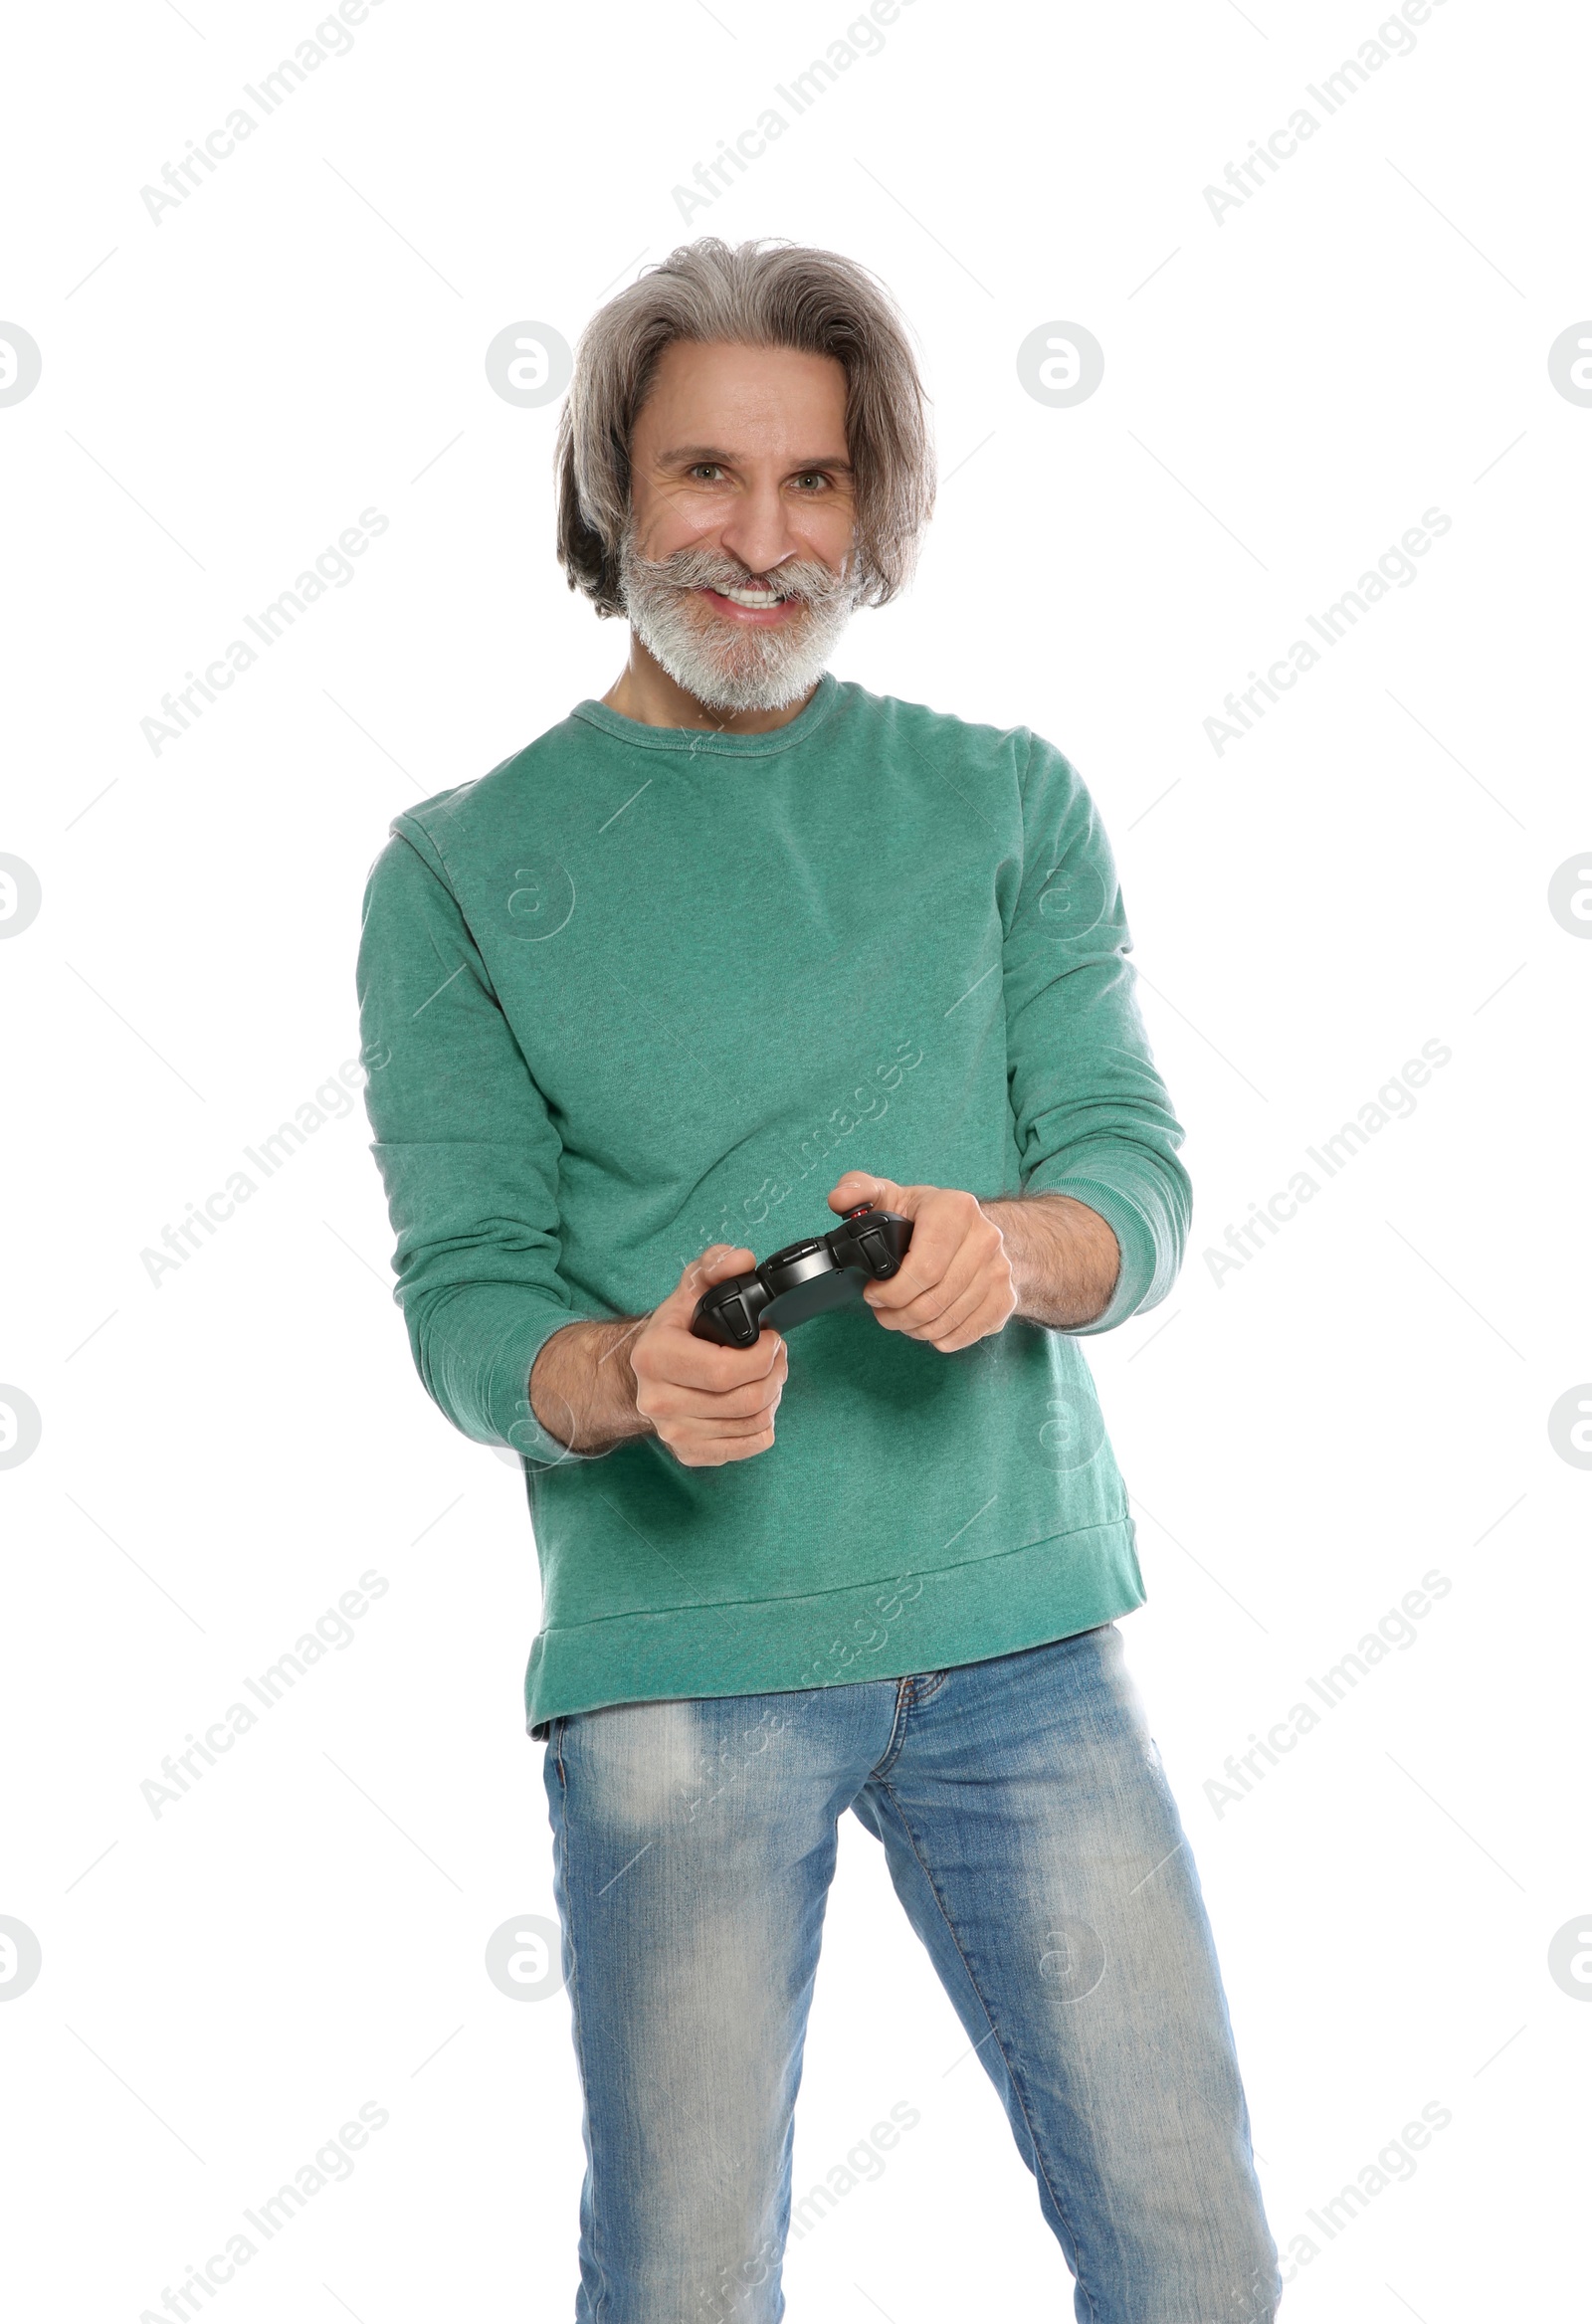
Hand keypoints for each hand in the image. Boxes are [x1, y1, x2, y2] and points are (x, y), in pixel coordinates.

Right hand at [629, 1246, 788, 1465]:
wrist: (643, 1372)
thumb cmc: (674, 1330)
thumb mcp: (691, 1288)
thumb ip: (717, 1265)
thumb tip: (742, 1260)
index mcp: (655, 1357)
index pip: (723, 1371)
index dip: (762, 1357)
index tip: (771, 1340)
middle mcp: (658, 1400)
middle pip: (743, 1401)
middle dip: (775, 1375)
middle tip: (777, 1357)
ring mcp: (673, 1431)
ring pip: (751, 1424)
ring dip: (773, 1398)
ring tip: (767, 1376)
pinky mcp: (690, 1453)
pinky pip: (748, 1446)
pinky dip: (764, 1425)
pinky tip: (756, 1403)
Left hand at [827, 1171, 1015, 1352]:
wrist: (977, 1232)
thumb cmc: (925, 1217)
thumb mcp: (890, 1195)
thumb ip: (857, 1189)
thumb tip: (840, 1199)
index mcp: (955, 1209)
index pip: (923, 1269)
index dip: (891, 1292)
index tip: (872, 1293)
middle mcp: (985, 1238)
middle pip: (934, 1300)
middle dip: (897, 1316)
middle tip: (882, 1312)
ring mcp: (1000, 1271)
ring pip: (948, 1321)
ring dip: (915, 1329)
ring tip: (900, 1319)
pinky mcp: (1007, 1299)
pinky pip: (968, 1333)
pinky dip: (941, 1338)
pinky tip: (927, 1326)